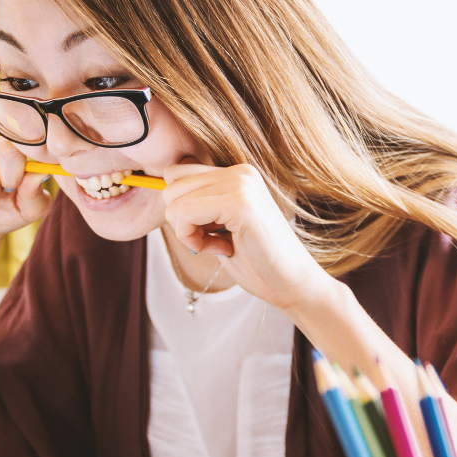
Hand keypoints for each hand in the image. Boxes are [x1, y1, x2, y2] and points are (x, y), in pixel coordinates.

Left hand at [162, 163, 334, 311]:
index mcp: (237, 173)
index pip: (176, 174)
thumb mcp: (220, 226)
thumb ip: (199, 205)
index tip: (208, 232)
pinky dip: (193, 240)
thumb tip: (163, 191)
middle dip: (182, 221)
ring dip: (188, 232)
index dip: (182, 209)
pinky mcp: (240, 203)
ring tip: (221, 245)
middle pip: (170, 185)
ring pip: (174, 201)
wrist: (293, 285)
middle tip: (214, 241)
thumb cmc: (257, 262)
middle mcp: (239, 171)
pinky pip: (184, 214)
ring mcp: (241, 184)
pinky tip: (222, 249)